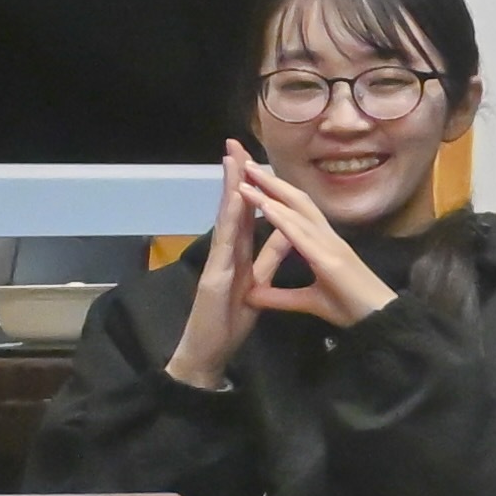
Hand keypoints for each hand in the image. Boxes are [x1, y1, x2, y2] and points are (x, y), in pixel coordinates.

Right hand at [162, 152, 260, 390]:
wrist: (210, 351)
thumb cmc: (230, 319)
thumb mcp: (258, 284)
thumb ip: (268, 259)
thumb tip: (285, 235)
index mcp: (238, 254)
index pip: (247, 213)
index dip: (252, 186)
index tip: (256, 158)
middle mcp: (225, 253)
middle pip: (233, 208)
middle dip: (236, 176)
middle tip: (236, 143)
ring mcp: (217, 263)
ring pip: (226, 220)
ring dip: (230, 189)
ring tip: (233, 159)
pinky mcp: (213, 278)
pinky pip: (225, 246)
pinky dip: (230, 222)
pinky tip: (235, 201)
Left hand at [224, 152, 398, 328]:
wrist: (380, 322)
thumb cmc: (352, 309)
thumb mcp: (307, 302)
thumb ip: (280, 296)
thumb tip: (252, 294)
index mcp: (323, 245)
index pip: (296, 212)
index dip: (276, 194)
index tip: (252, 179)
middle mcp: (327, 238)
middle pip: (296, 201)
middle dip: (271, 181)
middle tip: (245, 161)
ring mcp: (330, 245)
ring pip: (297, 210)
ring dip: (271, 191)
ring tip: (246, 174)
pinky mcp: (329, 258)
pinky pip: (300, 234)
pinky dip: (281, 217)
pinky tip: (263, 205)